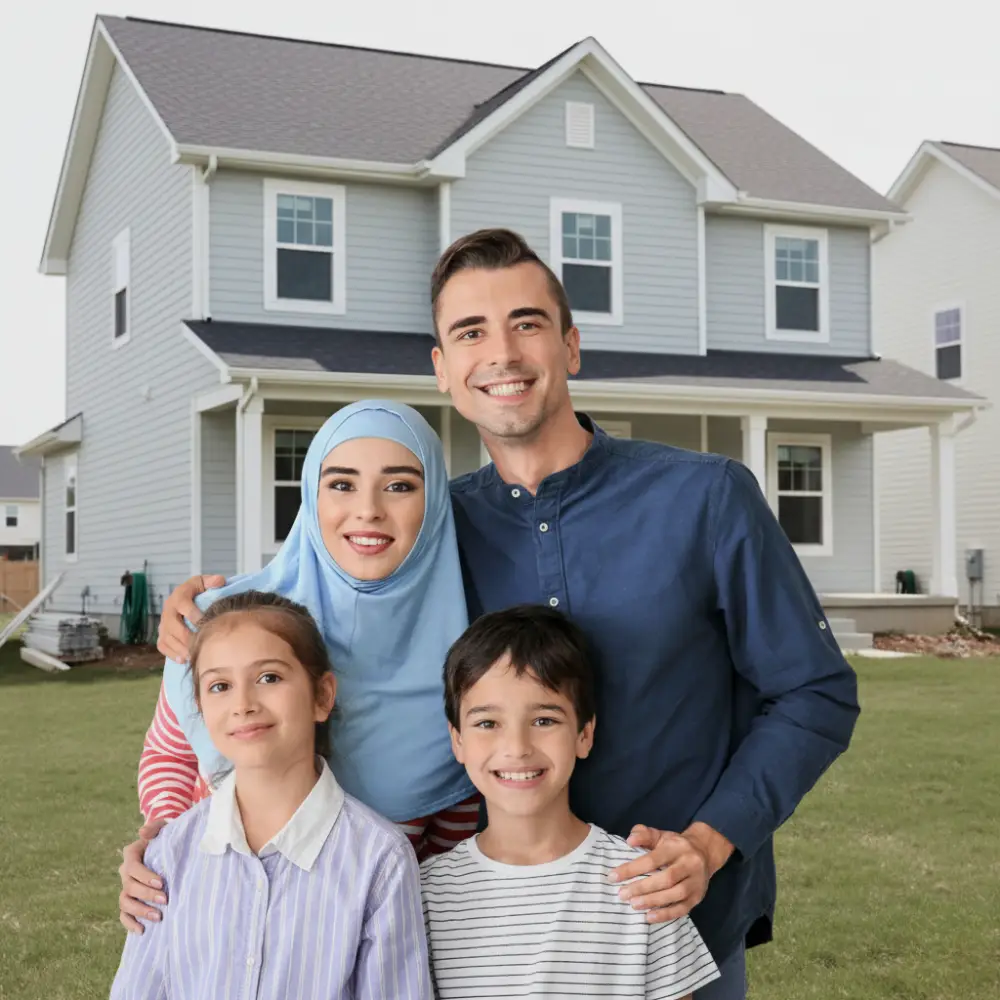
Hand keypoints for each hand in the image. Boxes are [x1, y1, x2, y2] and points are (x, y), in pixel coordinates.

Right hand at [118, 819, 166, 933]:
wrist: (170, 847)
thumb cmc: (168, 835)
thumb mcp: (164, 827)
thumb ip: (155, 827)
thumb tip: (142, 832)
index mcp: (131, 854)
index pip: (132, 867)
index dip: (144, 876)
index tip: (162, 882)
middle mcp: (126, 872)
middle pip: (129, 886)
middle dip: (147, 894)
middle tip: (165, 900)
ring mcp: (127, 887)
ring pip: (125, 902)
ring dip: (140, 911)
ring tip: (158, 916)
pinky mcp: (131, 900)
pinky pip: (123, 915)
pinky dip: (130, 923)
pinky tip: (142, 930)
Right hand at [156, 575, 223, 662]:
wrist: (189, 597)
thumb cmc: (200, 591)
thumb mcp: (205, 582)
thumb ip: (212, 581)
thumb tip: (220, 581)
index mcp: (179, 595)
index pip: (182, 604)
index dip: (192, 613)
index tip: (203, 622)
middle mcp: (168, 609)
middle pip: (172, 625)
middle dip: (186, 635)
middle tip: (199, 644)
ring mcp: (163, 623)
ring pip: (167, 638)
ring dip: (179, 648)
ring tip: (193, 655)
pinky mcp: (162, 634)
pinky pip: (162, 646)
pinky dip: (172, 654)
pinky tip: (184, 660)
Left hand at [609, 822, 732, 923]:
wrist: (705, 852)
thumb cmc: (674, 844)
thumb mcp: (660, 835)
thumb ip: (643, 834)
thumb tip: (630, 840)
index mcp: (677, 847)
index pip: (653, 859)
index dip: (632, 869)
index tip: (613, 877)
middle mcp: (689, 864)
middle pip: (665, 878)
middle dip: (642, 887)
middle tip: (622, 894)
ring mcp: (696, 882)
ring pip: (675, 894)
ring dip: (653, 901)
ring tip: (633, 904)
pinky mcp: (698, 897)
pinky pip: (682, 909)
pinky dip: (665, 915)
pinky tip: (649, 917)